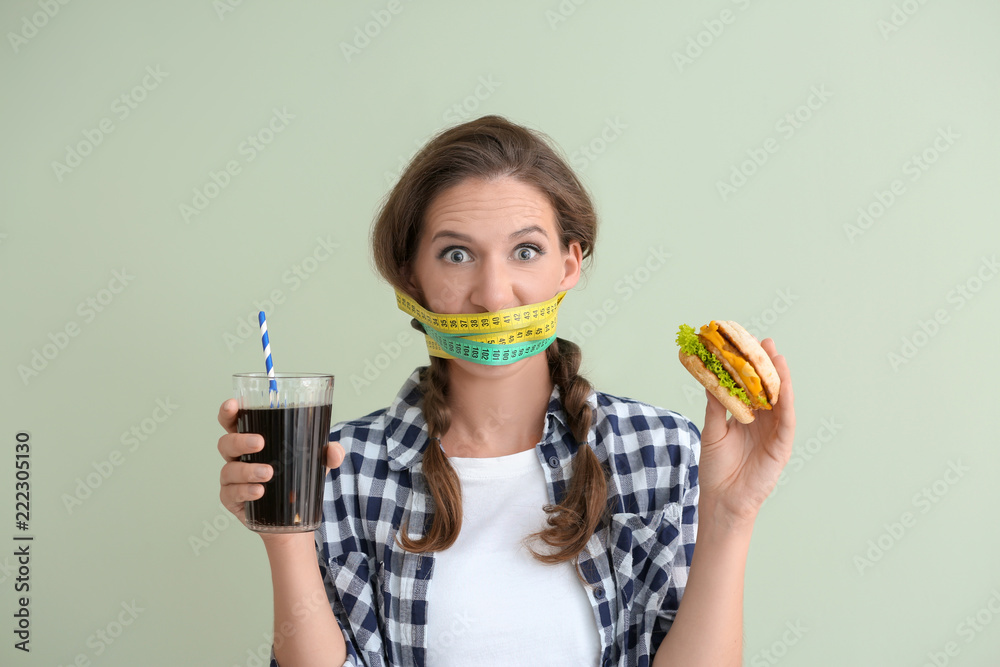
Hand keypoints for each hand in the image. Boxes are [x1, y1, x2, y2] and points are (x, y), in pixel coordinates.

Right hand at [216, 398, 345, 535]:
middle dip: (240, 440)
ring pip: (229, 470)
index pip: (233, 422)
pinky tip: (259, 491)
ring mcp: (232, 480)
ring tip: (268, 473)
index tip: (233, 405)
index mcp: (251, 441)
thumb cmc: (296, 479)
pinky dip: (245, 491)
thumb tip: (335, 452)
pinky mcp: (233, 500)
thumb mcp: (315, 463)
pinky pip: (231, 494)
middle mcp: (237, 458)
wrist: (293, 516)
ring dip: (247, 470)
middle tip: (260, 442)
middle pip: (226, 443)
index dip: (228, 412)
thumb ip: (328, 454)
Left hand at [696, 338, 794, 524]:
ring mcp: (774, 434)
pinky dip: (786, 402)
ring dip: (781, 379)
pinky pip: (786, 420)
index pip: (751, 388)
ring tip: (777, 357)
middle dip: (768, 366)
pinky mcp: (782, 446)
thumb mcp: (713, 431)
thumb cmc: (716, 469)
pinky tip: (783, 387)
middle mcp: (763, 423)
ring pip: (781, 401)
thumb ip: (716, 407)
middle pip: (769, 390)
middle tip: (765, 342)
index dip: (750, 368)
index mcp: (747, 418)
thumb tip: (711, 379)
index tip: (746, 345)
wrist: (722, 500)